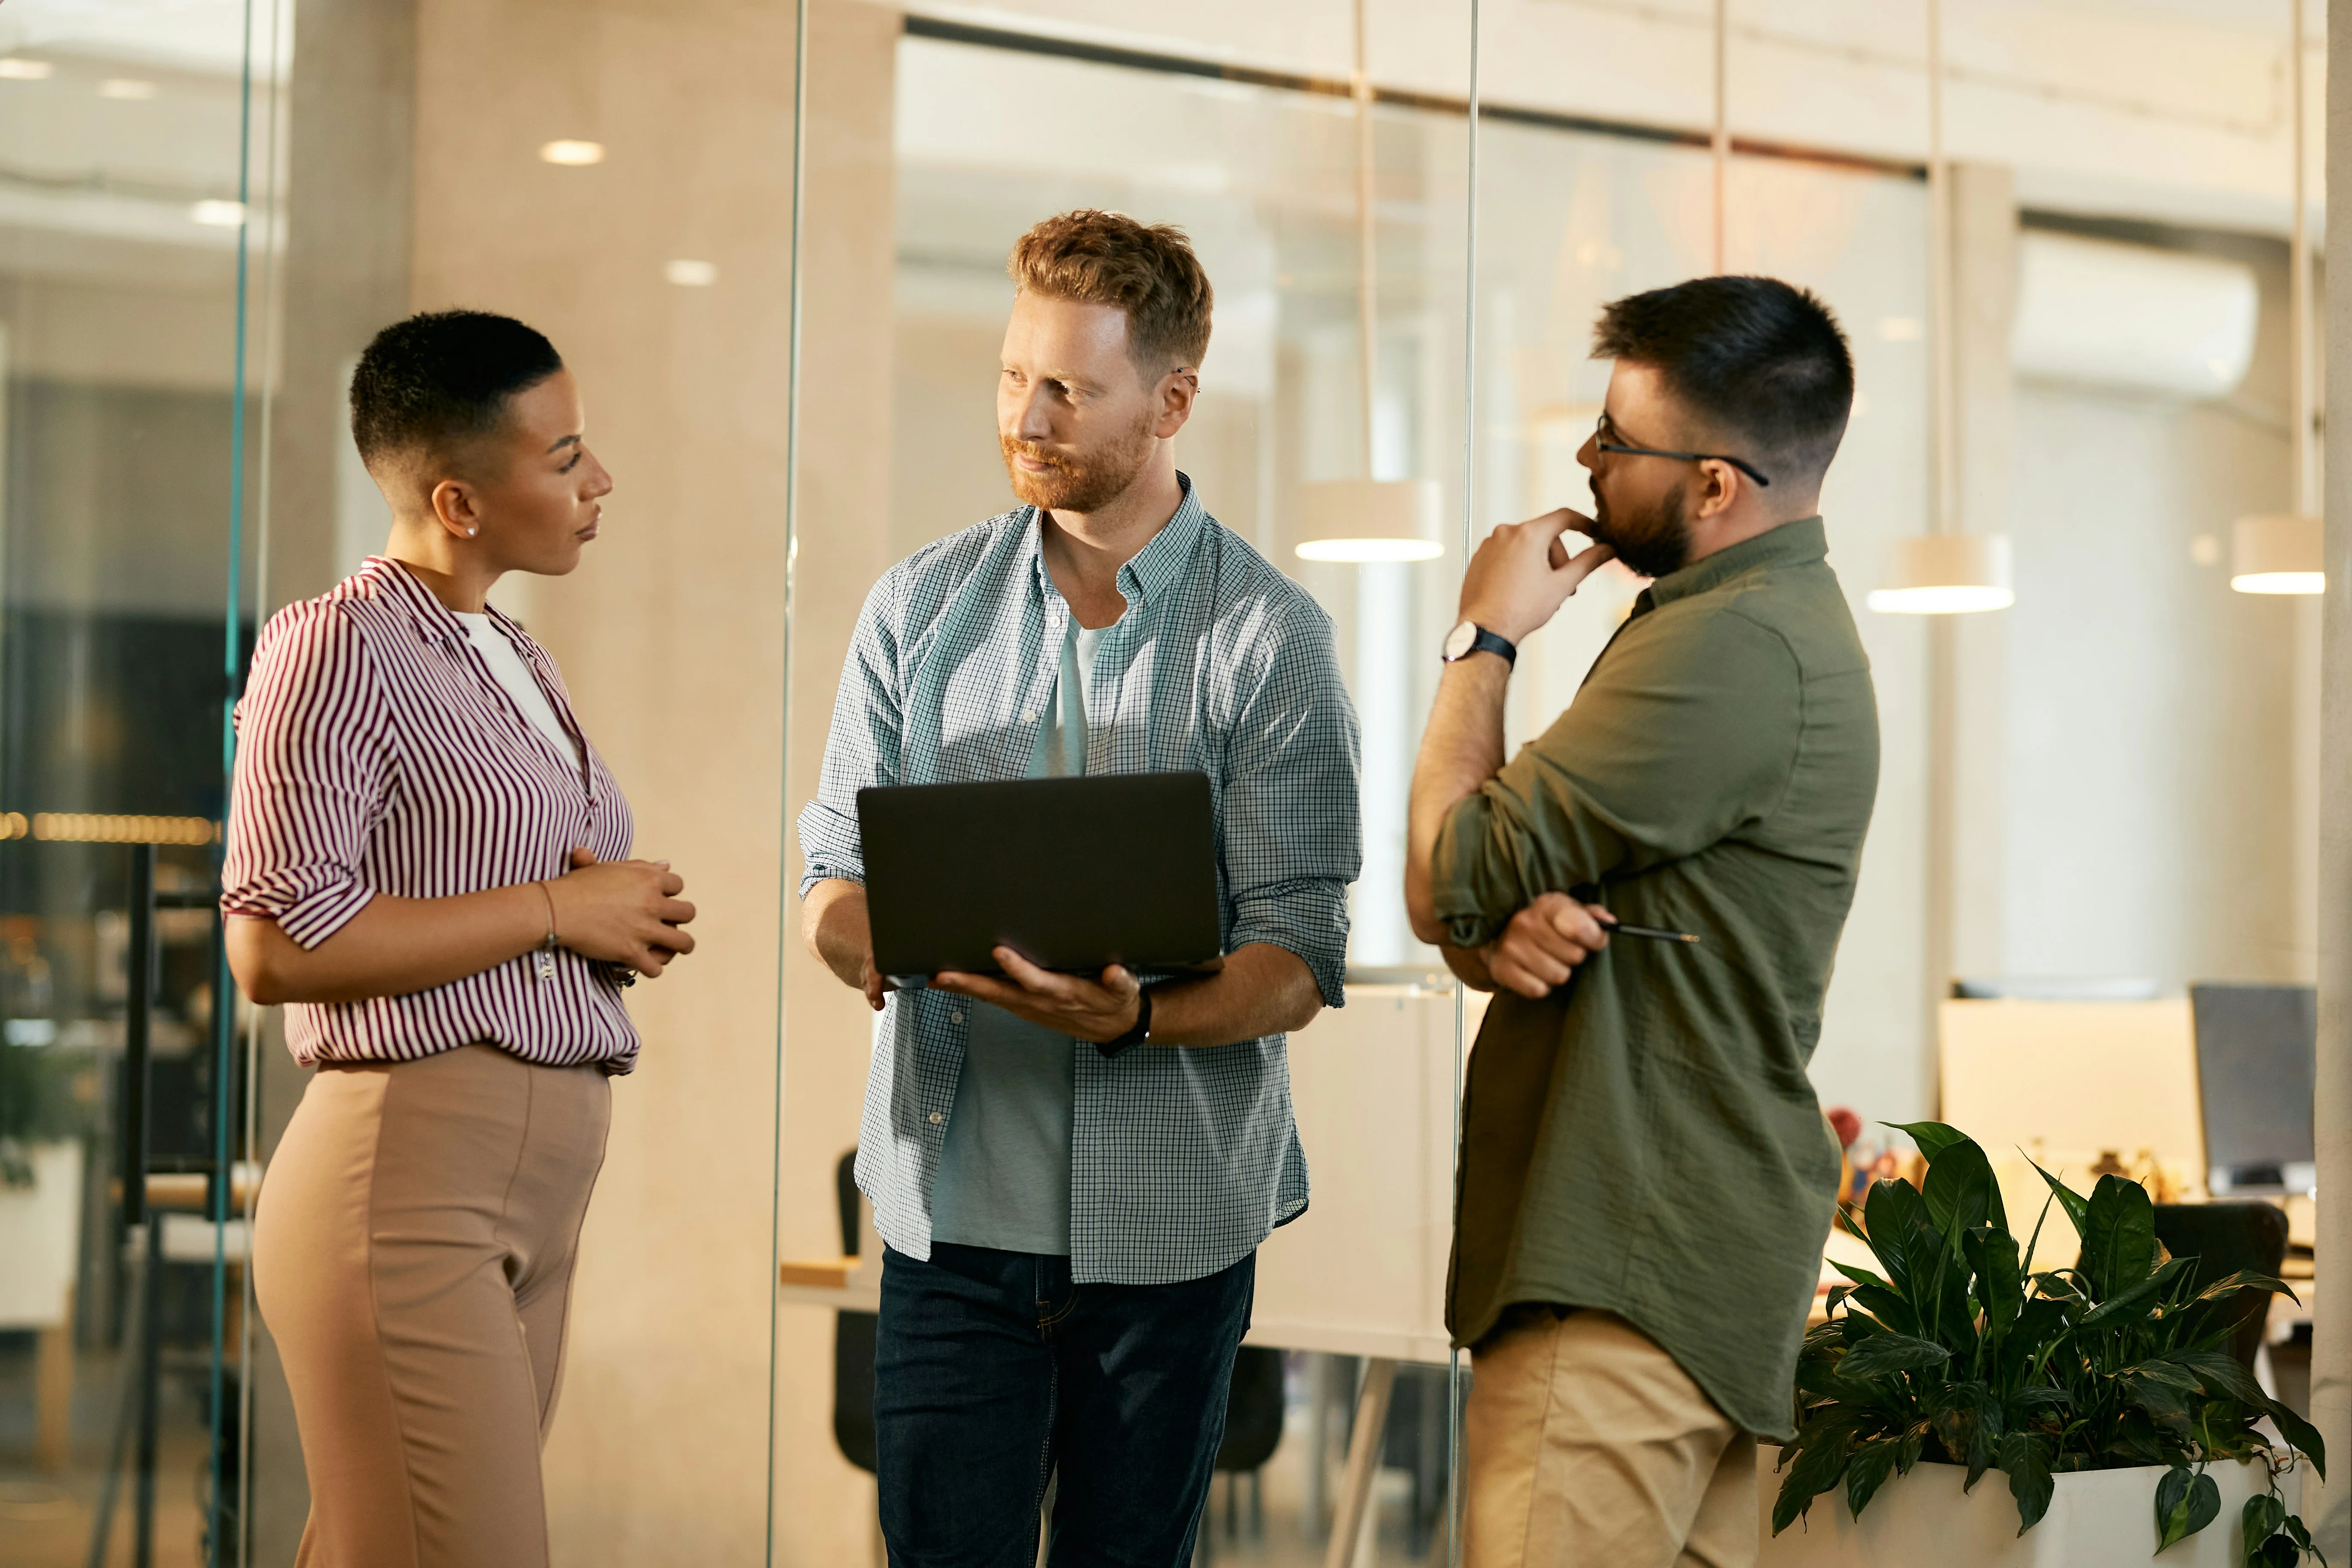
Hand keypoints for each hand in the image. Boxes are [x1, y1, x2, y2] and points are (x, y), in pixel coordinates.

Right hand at [544, 846, 697, 976]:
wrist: (557, 909)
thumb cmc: (578, 885)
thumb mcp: (609, 867)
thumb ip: (640, 866)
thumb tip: (666, 864)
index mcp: (649, 879)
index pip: (678, 885)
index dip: (670, 892)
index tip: (662, 898)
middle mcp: (652, 904)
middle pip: (688, 913)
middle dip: (681, 918)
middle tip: (672, 923)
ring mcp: (644, 930)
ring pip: (683, 942)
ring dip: (681, 946)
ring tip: (674, 948)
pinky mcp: (631, 952)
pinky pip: (656, 968)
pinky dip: (652, 968)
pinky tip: (645, 963)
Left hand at [933, 947, 1142, 1043]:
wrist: (1114, 1025)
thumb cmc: (1115, 1000)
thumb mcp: (1125, 990)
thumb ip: (1120, 981)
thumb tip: (1113, 972)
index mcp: (1064, 993)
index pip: (1037, 981)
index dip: (1018, 969)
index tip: (999, 951)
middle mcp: (1041, 1002)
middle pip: (1001, 992)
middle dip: (970, 984)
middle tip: (941, 975)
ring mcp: (1030, 1007)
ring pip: (992, 997)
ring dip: (963, 989)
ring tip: (935, 978)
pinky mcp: (1025, 1007)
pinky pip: (994, 999)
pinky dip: (972, 992)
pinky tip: (952, 984)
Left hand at [1457, 508, 1615, 643]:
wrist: (1485, 629)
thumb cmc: (1520, 609)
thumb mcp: (1562, 584)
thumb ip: (1588, 562)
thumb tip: (1607, 549)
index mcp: (1528, 534)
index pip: (1564, 517)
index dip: (1584, 524)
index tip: (1594, 533)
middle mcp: (1506, 533)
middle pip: (1545, 535)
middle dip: (1558, 558)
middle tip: (1563, 586)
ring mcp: (1489, 544)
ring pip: (1526, 545)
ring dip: (1540, 563)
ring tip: (1540, 592)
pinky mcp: (1479, 557)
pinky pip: (1508, 554)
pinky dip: (1520, 566)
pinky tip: (1521, 590)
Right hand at [1480, 891, 1611, 999]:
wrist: (1497, 936)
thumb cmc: (1544, 924)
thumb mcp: (1567, 911)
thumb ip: (1591, 915)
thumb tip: (1609, 922)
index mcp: (1546, 904)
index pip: (1580, 927)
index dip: (1594, 938)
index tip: (1592, 940)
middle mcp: (1524, 922)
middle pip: (1574, 956)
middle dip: (1574, 956)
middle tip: (1562, 951)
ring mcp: (1511, 947)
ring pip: (1559, 976)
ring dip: (1558, 972)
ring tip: (1548, 961)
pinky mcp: (1501, 970)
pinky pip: (1538, 990)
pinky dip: (1541, 985)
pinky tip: (1534, 972)